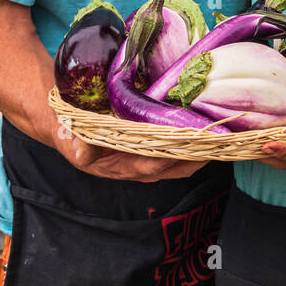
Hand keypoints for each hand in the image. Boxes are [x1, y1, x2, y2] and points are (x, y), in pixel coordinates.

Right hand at [52, 117, 205, 181]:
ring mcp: (142, 156)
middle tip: (220, 141)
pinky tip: (207, 126)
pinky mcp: (148, 145)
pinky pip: (174, 146)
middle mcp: (132, 165)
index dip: (172, 157)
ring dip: (198, 150)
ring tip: (222, 136)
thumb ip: (71, 143)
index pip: (149, 165)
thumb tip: (82, 154)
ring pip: (177, 159)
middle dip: (196, 156)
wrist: (62, 119)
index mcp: (113, 166)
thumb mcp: (64, 133)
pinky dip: (191, 139)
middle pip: (171, 166)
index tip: (192, 147)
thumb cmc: (64, 126)